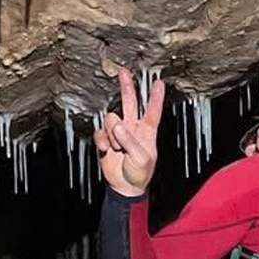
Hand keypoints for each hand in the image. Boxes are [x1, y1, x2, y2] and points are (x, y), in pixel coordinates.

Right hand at [94, 68, 163, 196]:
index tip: (158, 82)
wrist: (124, 186)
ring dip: (113, 135)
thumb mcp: (141, 158)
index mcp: (147, 132)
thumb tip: (118, 125)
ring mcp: (118, 132)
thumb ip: (130, 141)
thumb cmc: (139, 173)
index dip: (155, 97)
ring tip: (118, 149)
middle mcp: (133, 128)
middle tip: (124, 72)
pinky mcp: (105, 139)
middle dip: (127, 87)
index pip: (152, 111)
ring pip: (111, 119)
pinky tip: (107, 150)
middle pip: (129, 103)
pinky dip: (102, 140)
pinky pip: (100, 132)